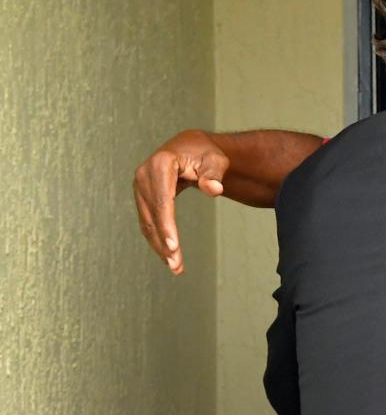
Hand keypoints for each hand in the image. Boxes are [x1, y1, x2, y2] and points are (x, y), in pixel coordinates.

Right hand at [133, 130, 228, 273]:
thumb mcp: (215, 161)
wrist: (191, 147)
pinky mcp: (142, 196)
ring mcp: (140, 186)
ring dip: (159, 246)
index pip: (163, 200)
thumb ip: (214, 174)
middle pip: (153, 215)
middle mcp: (144, 175)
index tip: (174, 247)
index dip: (167, 225)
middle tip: (177, 265)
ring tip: (175, 267)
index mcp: (161, 164)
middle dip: (163, 242)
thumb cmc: (206, 154)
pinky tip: (168, 255)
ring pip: (148, 222)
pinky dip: (157, 239)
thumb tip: (215, 189)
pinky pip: (148, 221)